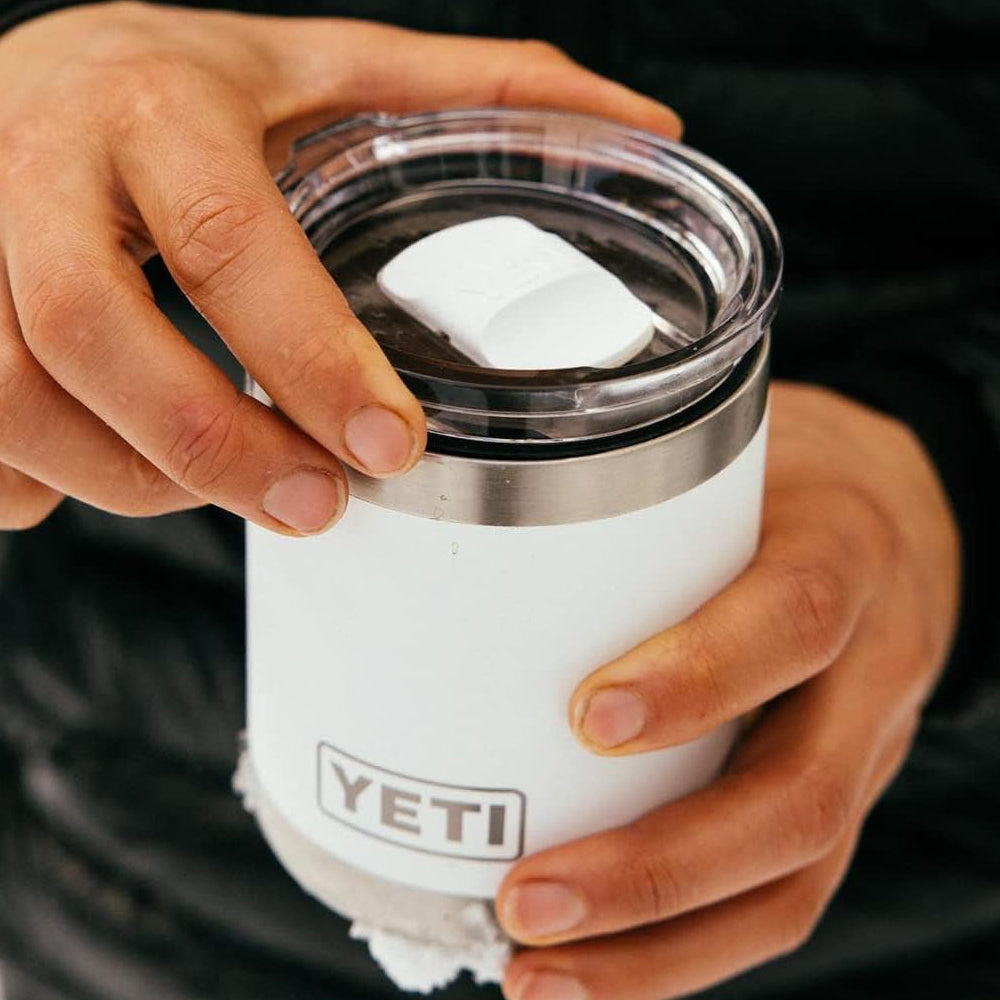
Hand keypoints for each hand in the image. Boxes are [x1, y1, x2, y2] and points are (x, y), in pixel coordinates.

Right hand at [0, 2, 681, 531]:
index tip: (390, 452)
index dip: (306, 358)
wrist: (10, 83)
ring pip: (18, 403)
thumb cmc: (179, 88)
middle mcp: (37, 163)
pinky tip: (104, 462)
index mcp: (155, 104)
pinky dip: (40, 484)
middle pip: (96, 337)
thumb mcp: (321, 69)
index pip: (226, 240)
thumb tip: (640, 127)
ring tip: (217, 483)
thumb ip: (475, 93)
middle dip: (213, 447)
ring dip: (134, 477)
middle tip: (313, 508)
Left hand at [495, 382, 960, 999]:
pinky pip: (777, 896)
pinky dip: (682, 950)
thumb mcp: (738, 452)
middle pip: (795, 798)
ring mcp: (860, 752)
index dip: (701, 678)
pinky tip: (594, 968)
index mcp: (842, 556)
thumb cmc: (787, 481)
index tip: (586, 720)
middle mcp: (867, 670)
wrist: (898, 522)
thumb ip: (637, 478)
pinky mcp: (834, 800)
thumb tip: (474, 499)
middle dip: (655, 869)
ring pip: (789, 881)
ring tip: (536, 974)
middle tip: (523, 899)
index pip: (792, 616)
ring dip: (659, 948)